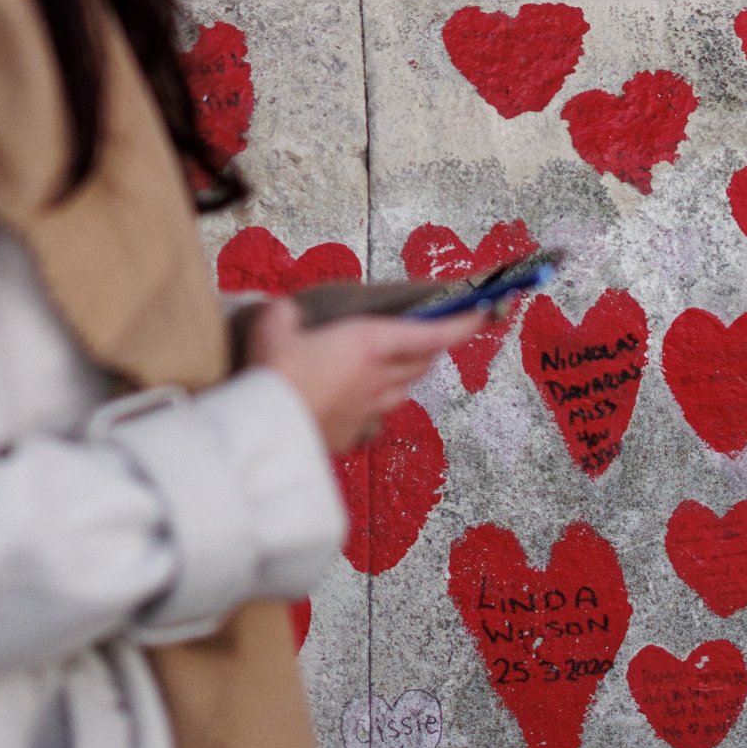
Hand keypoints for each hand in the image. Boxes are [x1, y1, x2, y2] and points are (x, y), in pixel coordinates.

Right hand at [239, 297, 477, 452]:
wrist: (264, 432)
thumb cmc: (274, 373)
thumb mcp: (273, 325)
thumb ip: (286, 314)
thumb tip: (288, 314)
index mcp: (368, 344)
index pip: (430, 333)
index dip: (461, 324)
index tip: (482, 314)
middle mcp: (378, 377)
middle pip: (422, 363)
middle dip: (429, 347)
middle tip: (422, 335)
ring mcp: (368, 410)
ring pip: (404, 391)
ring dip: (406, 375)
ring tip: (389, 366)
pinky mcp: (354, 434)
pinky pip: (378, 416)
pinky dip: (377, 404)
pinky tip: (355, 401)